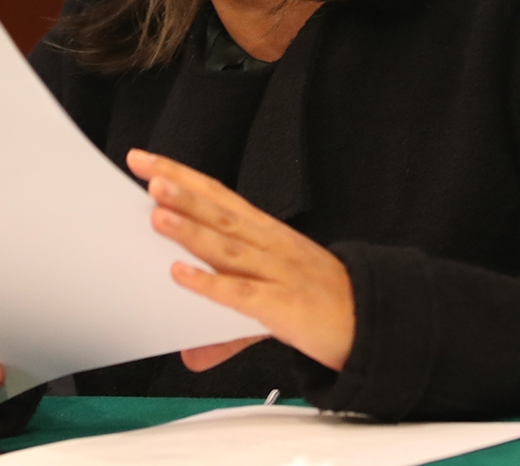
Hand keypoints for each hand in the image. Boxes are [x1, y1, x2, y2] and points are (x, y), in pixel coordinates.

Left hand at [128, 149, 355, 371]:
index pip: (218, 195)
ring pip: (228, 246)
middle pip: (220, 212)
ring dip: (192, 228)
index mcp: (266, 232)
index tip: (146, 161)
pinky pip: (241, 294)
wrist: (373, 319)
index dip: (183, 175)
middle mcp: (270, 245)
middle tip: (148, 175)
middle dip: (182, 192)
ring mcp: (277, 273)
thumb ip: (225, 329)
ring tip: (158, 214)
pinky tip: (181, 275)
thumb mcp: (270, 302)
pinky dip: (210, 284)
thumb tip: (190, 356)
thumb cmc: (320, 301)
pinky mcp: (283, 306)